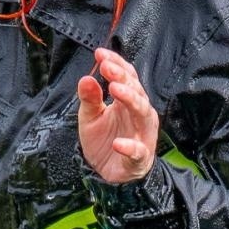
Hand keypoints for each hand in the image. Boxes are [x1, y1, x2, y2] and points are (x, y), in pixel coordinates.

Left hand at [77, 47, 158, 184]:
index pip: (127, 77)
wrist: (108, 173)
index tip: (100, 54)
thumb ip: (89, 98)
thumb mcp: (90, 117)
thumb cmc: (104, 140)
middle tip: (107, 67)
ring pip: (142, 113)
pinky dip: (130, 147)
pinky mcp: (140, 157)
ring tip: (115, 90)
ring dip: (130, 100)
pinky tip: (118, 143)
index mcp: (128, 102)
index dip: (116, 64)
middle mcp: (139, 114)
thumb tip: (86, 77)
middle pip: (136, 91)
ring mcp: (142, 134)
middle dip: (122, 77)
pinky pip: (138, 151)